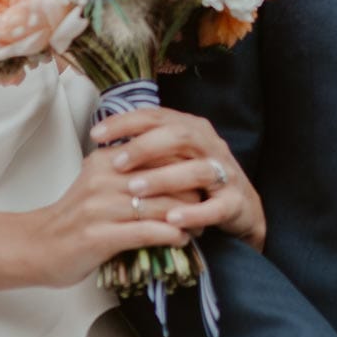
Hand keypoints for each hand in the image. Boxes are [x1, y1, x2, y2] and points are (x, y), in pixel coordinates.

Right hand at [26, 149, 188, 288]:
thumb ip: (128, 173)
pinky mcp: (100, 236)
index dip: (185, 168)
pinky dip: (171, 235)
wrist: (36, 247)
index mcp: (104, 161)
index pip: (158, 155)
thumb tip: (174, 169)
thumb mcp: (98, 184)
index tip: (201, 182)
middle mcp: (103, 179)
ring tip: (199, 226)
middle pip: (164, 179)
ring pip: (159, 206)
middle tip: (206, 207)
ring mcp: (100, 208)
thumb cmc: (74, 218)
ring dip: (187, 218)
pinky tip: (182, 239)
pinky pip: (147, 232)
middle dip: (191, 194)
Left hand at [94, 107, 266, 251]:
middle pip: (179, 135)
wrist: (241, 208)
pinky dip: (193, 213)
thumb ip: (146, 150)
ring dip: (165, 178)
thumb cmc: (195, 182)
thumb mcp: (172, 159)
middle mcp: (210, 145)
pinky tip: (171, 219)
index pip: (156, 116)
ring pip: (197, 170)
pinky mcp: (235, 202)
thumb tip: (100, 147)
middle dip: (145, 148)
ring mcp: (225, 173)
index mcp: (192, 129)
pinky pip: (215, 207)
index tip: (96, 133)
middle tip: (116, 163)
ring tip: (136, 190)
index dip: (126, 122)